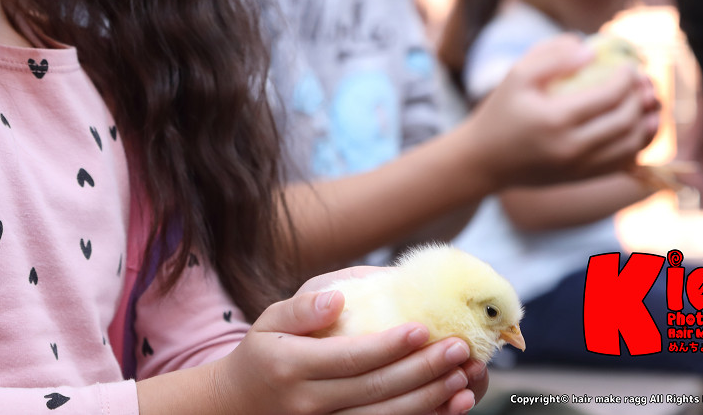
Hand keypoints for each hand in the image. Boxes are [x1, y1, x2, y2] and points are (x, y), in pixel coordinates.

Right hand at [207, 284, 478, 414]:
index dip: (388, 345)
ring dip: (428, 400)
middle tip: (457, 349)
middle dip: (421, 370)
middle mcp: (308, 402)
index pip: (349, 357)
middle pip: (374, 389)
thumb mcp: (270, 321)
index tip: (422, 328)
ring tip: (462, 378)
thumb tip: (339, 298)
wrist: (240, 405)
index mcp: (291, 365)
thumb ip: (303, 307)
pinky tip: (448, 406)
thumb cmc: (264, 353)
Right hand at [461, 34, 659, 188]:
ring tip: (648, 101)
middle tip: (641, 81)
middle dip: (641, 97)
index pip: (608, 96)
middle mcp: (572, 147)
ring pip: (632, 145)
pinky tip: (639, 124)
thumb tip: (591, 51)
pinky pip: (625, 162)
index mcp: (555, 119)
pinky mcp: (584, 177)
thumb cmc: (500, 111)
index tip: (629, 65)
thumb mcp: (516, 75)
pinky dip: (639, 142)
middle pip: (626, 121)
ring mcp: (580, 167)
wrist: (485, 161)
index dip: (626, 78)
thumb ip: (551, 55)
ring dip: (647, 121)